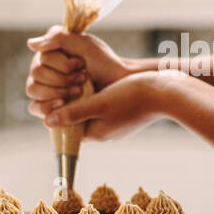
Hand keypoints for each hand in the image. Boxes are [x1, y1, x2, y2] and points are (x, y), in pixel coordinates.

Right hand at [25, 25, 136, 120]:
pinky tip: (63, 104)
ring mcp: (45, 87)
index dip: (61, 64)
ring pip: (33, 89)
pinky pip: (34, 107)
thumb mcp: (84, 44)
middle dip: (62, 78)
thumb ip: (58, 38)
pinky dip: (47, 106)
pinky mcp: (50, 106)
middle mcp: (45, 68)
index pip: (41, 59)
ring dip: (57, 91)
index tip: (81, 64)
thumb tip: (30, 44)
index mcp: (51, 52)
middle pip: (36, 75)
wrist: (117, 85)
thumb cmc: (104, 62)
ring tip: (78, 91)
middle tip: (82, 78)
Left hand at [42, 71, 166, 140]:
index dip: (58, 113)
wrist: (165, 91)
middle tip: (67, 84)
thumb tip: (47, 121)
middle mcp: (106, 132)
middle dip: (71, 104)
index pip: (68, 129)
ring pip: (91, 111)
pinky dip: (97, 95)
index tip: (55, 94)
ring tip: (82, 80)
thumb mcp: (98, 103)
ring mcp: (117, 123)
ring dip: (84, 98)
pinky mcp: (125, 113)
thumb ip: (73, 113)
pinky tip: (98, 81)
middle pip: (79, 120)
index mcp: (97, 133)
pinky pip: (104, 106)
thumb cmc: (132, 96)